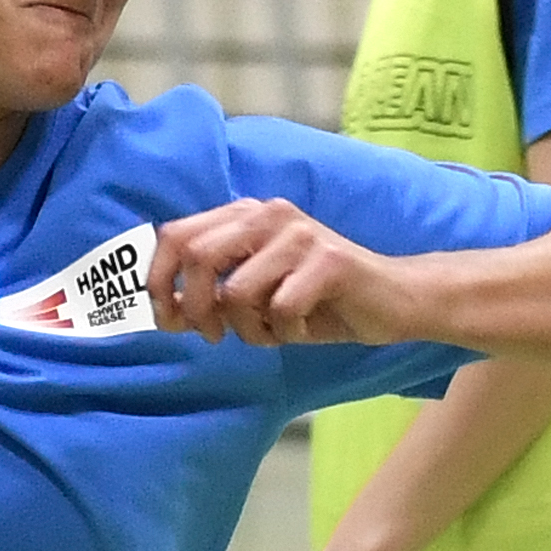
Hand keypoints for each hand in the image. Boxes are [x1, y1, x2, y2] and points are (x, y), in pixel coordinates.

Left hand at [148, 199, 380, 346]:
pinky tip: (302, 328)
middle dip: (197, 308)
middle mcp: (268, 214)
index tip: (167, 318)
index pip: (176, 235)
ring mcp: (300, 235)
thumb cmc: (316, 301)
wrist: (390, 300)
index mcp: (244, 215)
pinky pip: (281, 309)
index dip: (159, 280)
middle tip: (215, 335)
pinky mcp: (329, 261)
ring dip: (248, 328)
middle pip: (199, 257)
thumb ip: (212, 295)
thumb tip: (164, 311)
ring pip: (238, 291)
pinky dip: (284, 333)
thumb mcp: (254, 296)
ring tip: (272, 330)